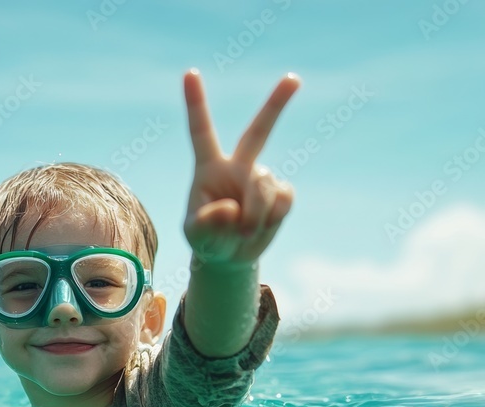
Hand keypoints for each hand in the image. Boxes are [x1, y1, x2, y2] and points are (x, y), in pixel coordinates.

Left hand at [182, 69, 299, 264]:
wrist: (230, 256)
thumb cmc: (207, 239)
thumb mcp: (196, 235)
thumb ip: (207, 223)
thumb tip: (232, 208)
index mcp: (208, 167)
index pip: (201, 131)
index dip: (195, 103)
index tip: (189, 72)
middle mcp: (238, 166)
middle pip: (259, 131)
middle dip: (277, 104)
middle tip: (294, 78)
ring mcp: (262, 178)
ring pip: (264, 187)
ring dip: (254, 214)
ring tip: (243, 232)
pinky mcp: (282, 194)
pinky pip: (282, 201)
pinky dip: (271, 219)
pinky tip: (260, 227)